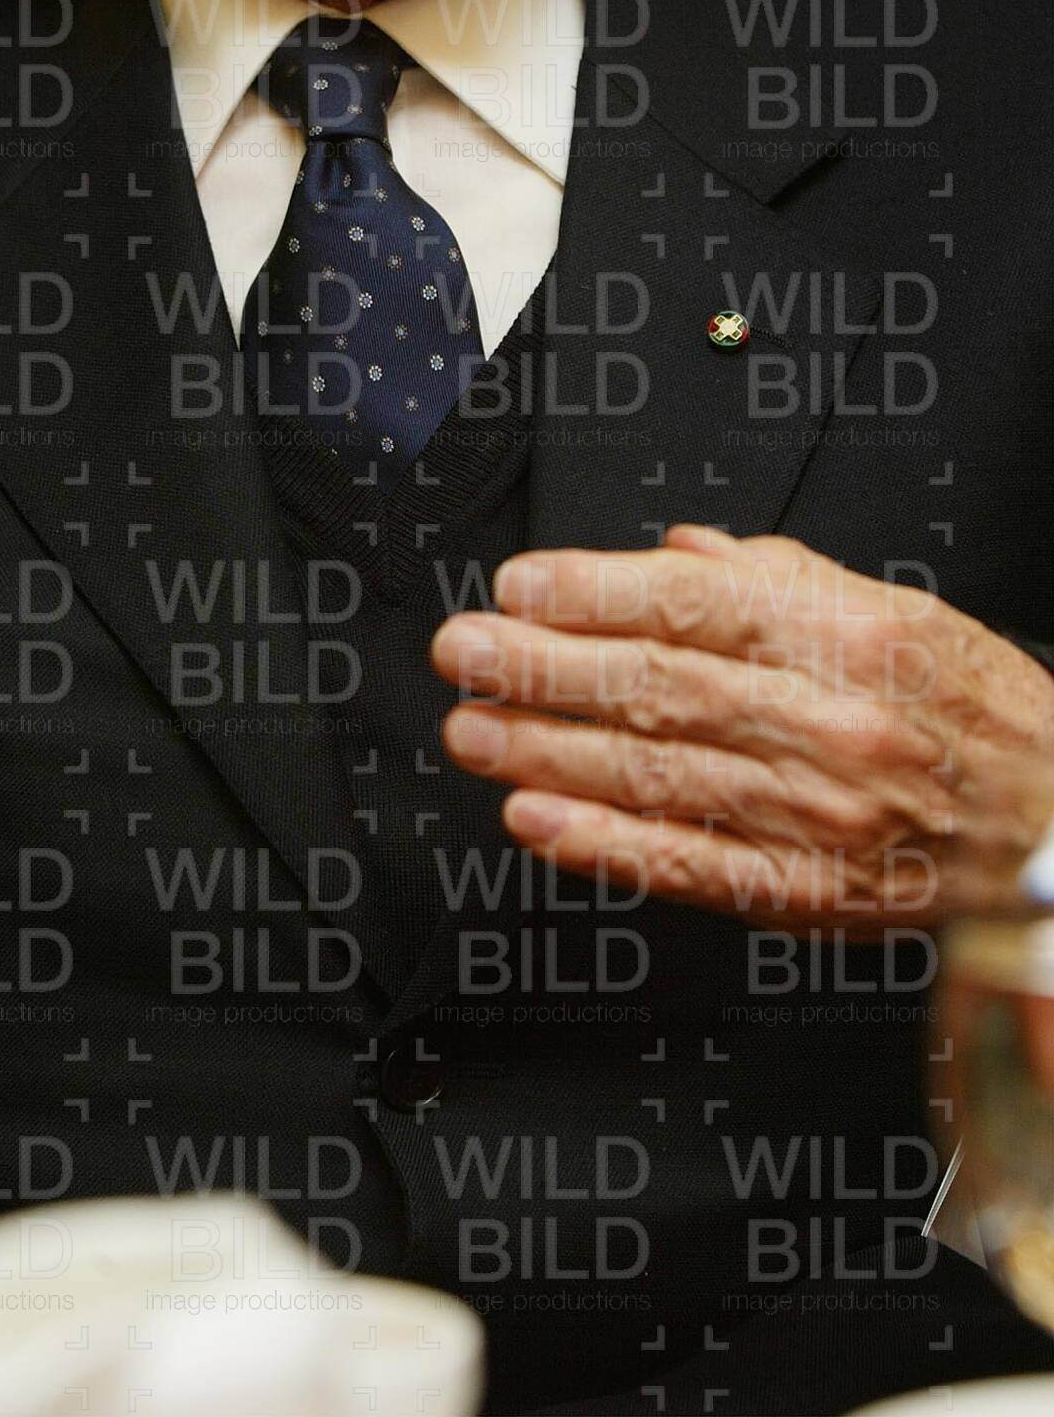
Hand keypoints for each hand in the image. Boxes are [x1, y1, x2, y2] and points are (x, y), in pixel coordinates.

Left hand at [430, 527, 1053, 934]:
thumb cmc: (972, 711)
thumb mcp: (893, 609)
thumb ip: (774, 575)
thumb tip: (672, 548)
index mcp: (850, 634)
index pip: (697, 602)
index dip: (595, 592)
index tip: (518, 586)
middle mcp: (832, 721)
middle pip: (661, 686)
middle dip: (544, 667)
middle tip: (465, 652)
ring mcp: (819, 813)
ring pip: (659, 774)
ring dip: (549, 752)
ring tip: (472, 729)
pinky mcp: (811, 890)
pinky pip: (691, 865)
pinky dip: (606, 843)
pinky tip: (537, 819)